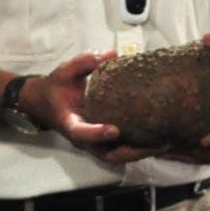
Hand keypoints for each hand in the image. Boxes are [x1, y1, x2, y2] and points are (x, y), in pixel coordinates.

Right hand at [22, 51, 166, 164]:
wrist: (46, 101)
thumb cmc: (56, 87)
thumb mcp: (64, 71)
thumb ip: (84, 62)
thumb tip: (111, 54)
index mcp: (69, 121)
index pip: (81, 133)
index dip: (96, 134)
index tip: (114, 130)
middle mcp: (82, 138)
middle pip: (105, 154)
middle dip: (130, 152)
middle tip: (156, 143)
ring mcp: (93, 142)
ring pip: (115, 156)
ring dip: (138, 154)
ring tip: (163, 144)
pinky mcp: (101, 141)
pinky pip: (119, 150)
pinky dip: (137, 149)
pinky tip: (157, 140)